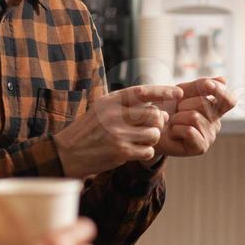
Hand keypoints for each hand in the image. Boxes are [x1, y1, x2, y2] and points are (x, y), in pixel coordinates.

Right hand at [53, 84, 182, 177]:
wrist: (66, 153)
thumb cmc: (88, 130)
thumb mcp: (101, 109)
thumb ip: (125, 104)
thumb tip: (157, 106)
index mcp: (110, 101)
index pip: (142, 92)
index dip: (163, 91)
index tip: (178, 93)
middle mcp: (114, 115)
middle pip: (154, 115)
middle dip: (159, 122)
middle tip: (153, 126)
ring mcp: (117, 134)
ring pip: (154, 134)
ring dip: (153, 138)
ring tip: (142, 139)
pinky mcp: (120, 152)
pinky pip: (148, 151)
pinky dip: (146, 152)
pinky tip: (136, 151)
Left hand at [155, 76, 236, 157]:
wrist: (151, 127)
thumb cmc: (167, 109)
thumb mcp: (183, 91)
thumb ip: (201, 85)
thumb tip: (224, 80)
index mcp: (215, 108)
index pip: (229, 100)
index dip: (220, 91)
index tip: (207, 86)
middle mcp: (216, 123)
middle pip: (206, 104)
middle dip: (185, 104)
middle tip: (177, 111)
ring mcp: (210, 136)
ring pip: (195, 117)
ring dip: (177, 117)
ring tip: (174, 123)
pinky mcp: (201, 147)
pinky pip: (189, 131)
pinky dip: (176, 129)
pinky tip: (174, 133)